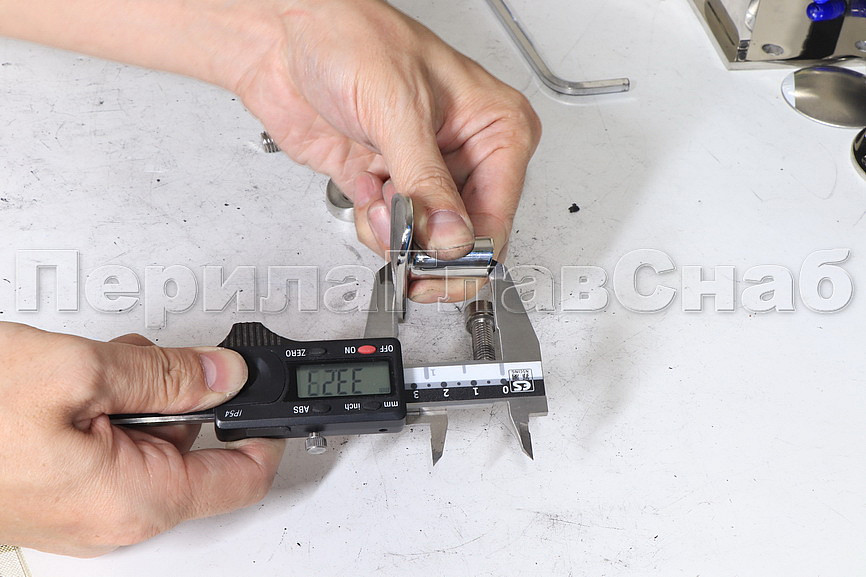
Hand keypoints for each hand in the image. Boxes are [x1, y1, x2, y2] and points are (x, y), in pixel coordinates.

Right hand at [0, 322, 284, 556]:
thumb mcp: (77, 373)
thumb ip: (168, 375)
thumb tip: (226, 376)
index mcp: (136, 500)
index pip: (242, 477)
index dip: (267, 431)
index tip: (275, 395)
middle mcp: (113, 517)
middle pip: (192, 452)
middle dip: (185, 397)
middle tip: (152, 360)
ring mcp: (81, 510)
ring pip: (148, 443)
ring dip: (137, 396)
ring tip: (91, 369)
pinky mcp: (55, 493)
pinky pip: (107, 449)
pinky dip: (104, 410)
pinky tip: (69, 385)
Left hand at [233, 0, 540, 300]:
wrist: (279, 34)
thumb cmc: (348, 33)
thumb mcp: (399, 108)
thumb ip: (426, 181)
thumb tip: (451, 236)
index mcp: (493, 125)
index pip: (498, 210)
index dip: (471, 247)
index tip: (441, 262)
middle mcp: (462, 152)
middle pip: (465, 235)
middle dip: (430, 245)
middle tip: (408, 248)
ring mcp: (420, 171)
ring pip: (426, 241)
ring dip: (397, 236)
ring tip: (379, 203)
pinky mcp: (383, 183)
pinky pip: (390, 232)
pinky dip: (374, 228)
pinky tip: (366, 197)